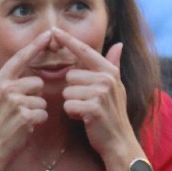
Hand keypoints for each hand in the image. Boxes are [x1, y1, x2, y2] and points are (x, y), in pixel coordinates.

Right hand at [0, 32, 48, 168]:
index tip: (48, 33)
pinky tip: (25, 127)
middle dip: (34, 96)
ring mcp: (16, 102)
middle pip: (37, 82)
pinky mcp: (25, 116)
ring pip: (41, 99)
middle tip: (20, 109)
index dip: (35, 45)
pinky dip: (37, 122)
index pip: (20, 59)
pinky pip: (42, 113)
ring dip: (35, 110)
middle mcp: (6, 89)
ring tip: (20, 120)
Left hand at [56, 33, 138, 169]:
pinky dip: (72, 114)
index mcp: (109, 71)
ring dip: (72, 103)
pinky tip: (84, 118)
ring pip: (66, 91)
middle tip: (88, 103)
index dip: (68, 40)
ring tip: (86, 111)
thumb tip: (119, 44)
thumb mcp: (115, 87)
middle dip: (73, 91)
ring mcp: (101, 93)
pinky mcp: (93, 108)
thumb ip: (113, 65)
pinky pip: (68, 105)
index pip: (85, 51)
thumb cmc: (111, 113)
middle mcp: (107, 78)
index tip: (52, 30)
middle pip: (70, 76)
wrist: (118, 140)